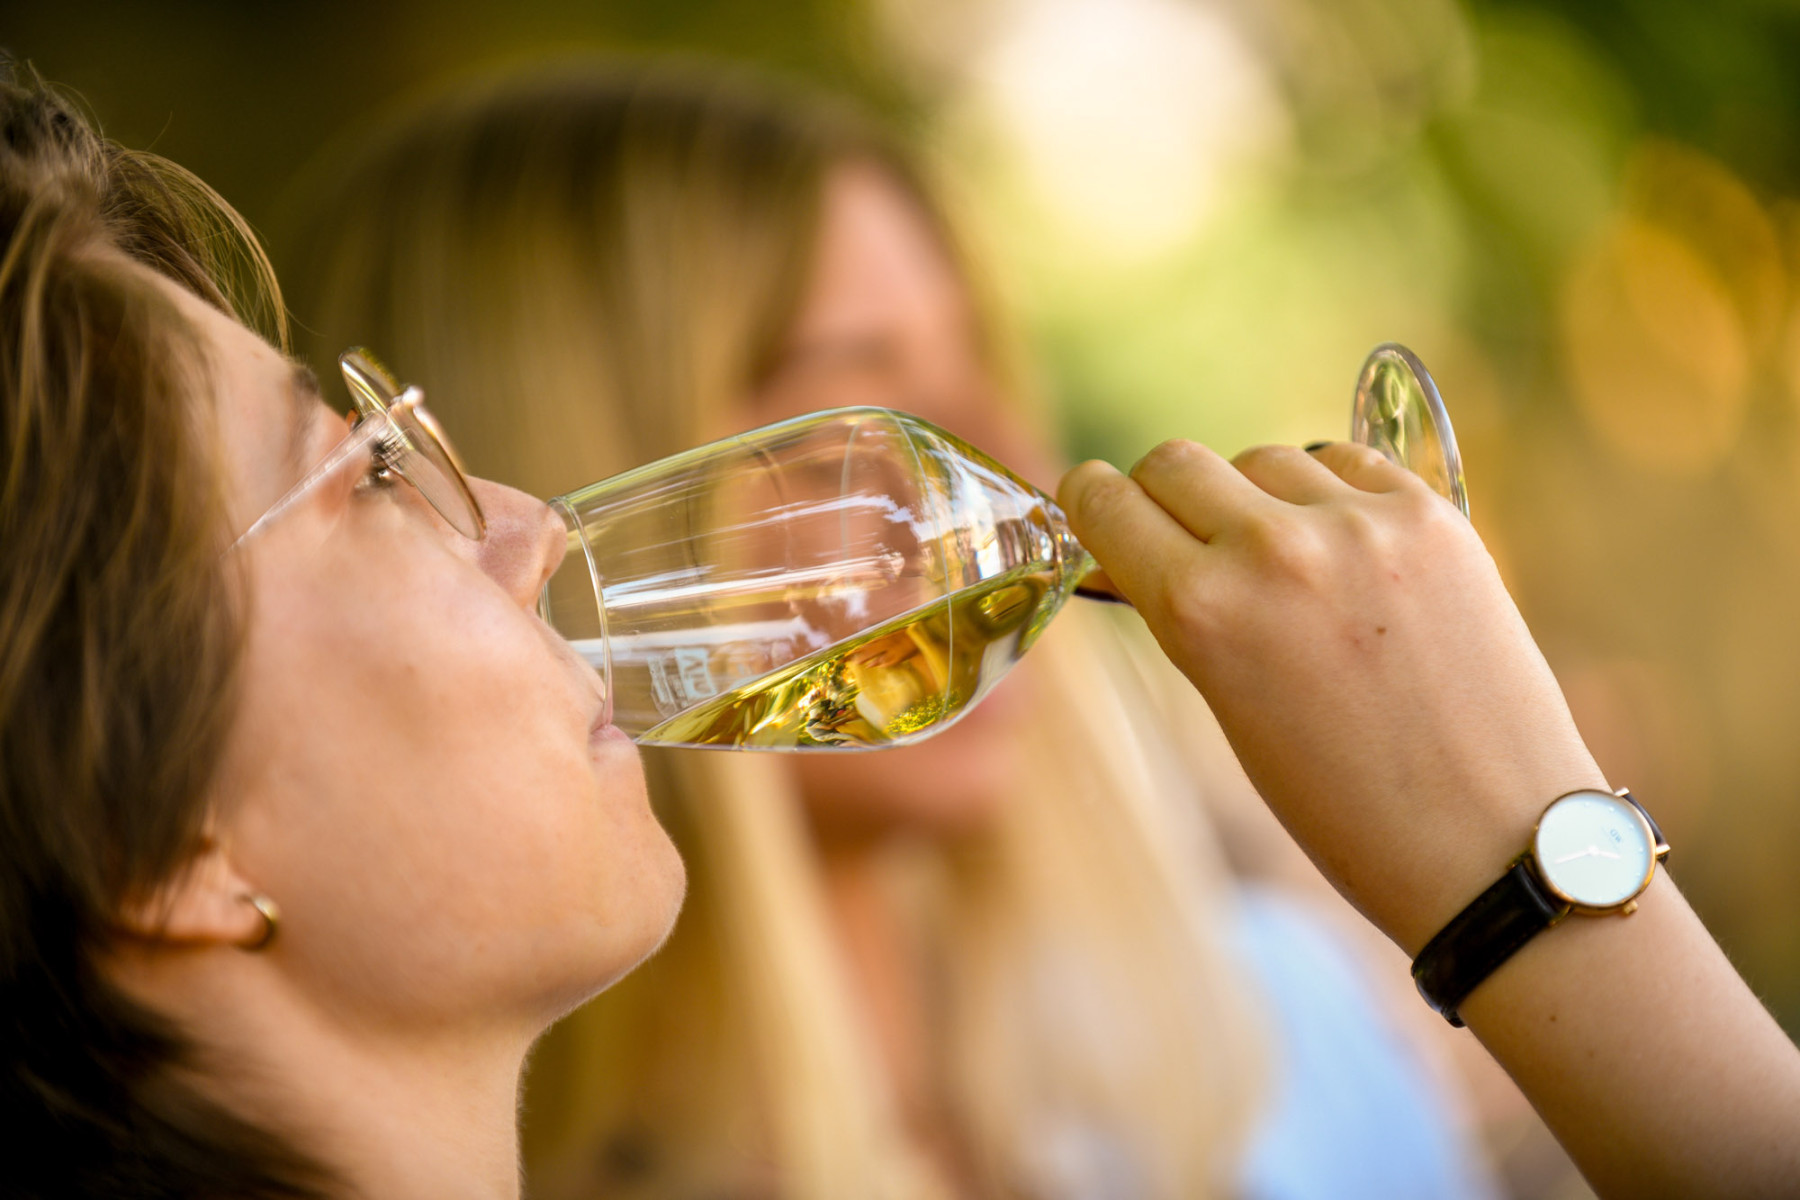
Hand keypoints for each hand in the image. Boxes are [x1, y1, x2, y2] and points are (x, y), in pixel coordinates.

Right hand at [1058, 440, 1607, 952]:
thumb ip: (1186, 616)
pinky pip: (1346, 465)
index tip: (1099, 509)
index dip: (1093, 503)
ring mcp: (1359, 524)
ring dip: (1253, 498)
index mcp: (1201, 612)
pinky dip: (1330, 494)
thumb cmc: (1344, 807)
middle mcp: (1273, 551)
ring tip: (1284, 564)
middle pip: (1177, 462)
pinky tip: (1343, 549)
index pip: (1108, 501)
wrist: (1492, 843)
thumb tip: (1149, 552)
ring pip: (1262, 460)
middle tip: (1185, 538)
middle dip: (1163, 496)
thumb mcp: (1229, 711)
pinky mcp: (1432, 517)